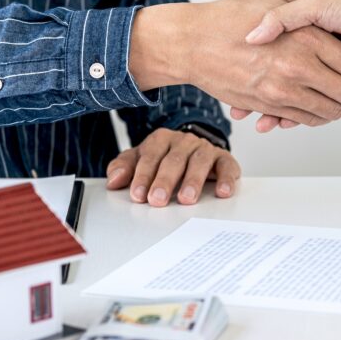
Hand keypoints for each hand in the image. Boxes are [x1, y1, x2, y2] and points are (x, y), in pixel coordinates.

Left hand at [105, 128, 240, 206]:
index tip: (138, 195)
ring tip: (187, 199)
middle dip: (164, 181)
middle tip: (157, 200)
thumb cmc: (165, 159)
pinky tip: (222, 192)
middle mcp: (183, 141)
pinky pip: (226, 166)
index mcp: (161, 139)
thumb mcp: (141, 161)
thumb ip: (124, 168)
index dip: (143, 176)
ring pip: (199, 162)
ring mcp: (205, 148)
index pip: (150, 156)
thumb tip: (113, 181)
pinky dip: (226, 179)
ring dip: (193, 181)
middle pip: (173, 160)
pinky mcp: (224, 158)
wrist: (194, 151)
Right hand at [128, 0, 340, 129]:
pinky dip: (312, 118)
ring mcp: (283, 90)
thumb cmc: (229, 13)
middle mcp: (298, 67)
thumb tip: (334, 3)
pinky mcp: (268, 105)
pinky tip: (314, 107)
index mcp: (308, 38)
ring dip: (339, 109)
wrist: (191, 41)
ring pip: (328, 112)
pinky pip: (301, 119)